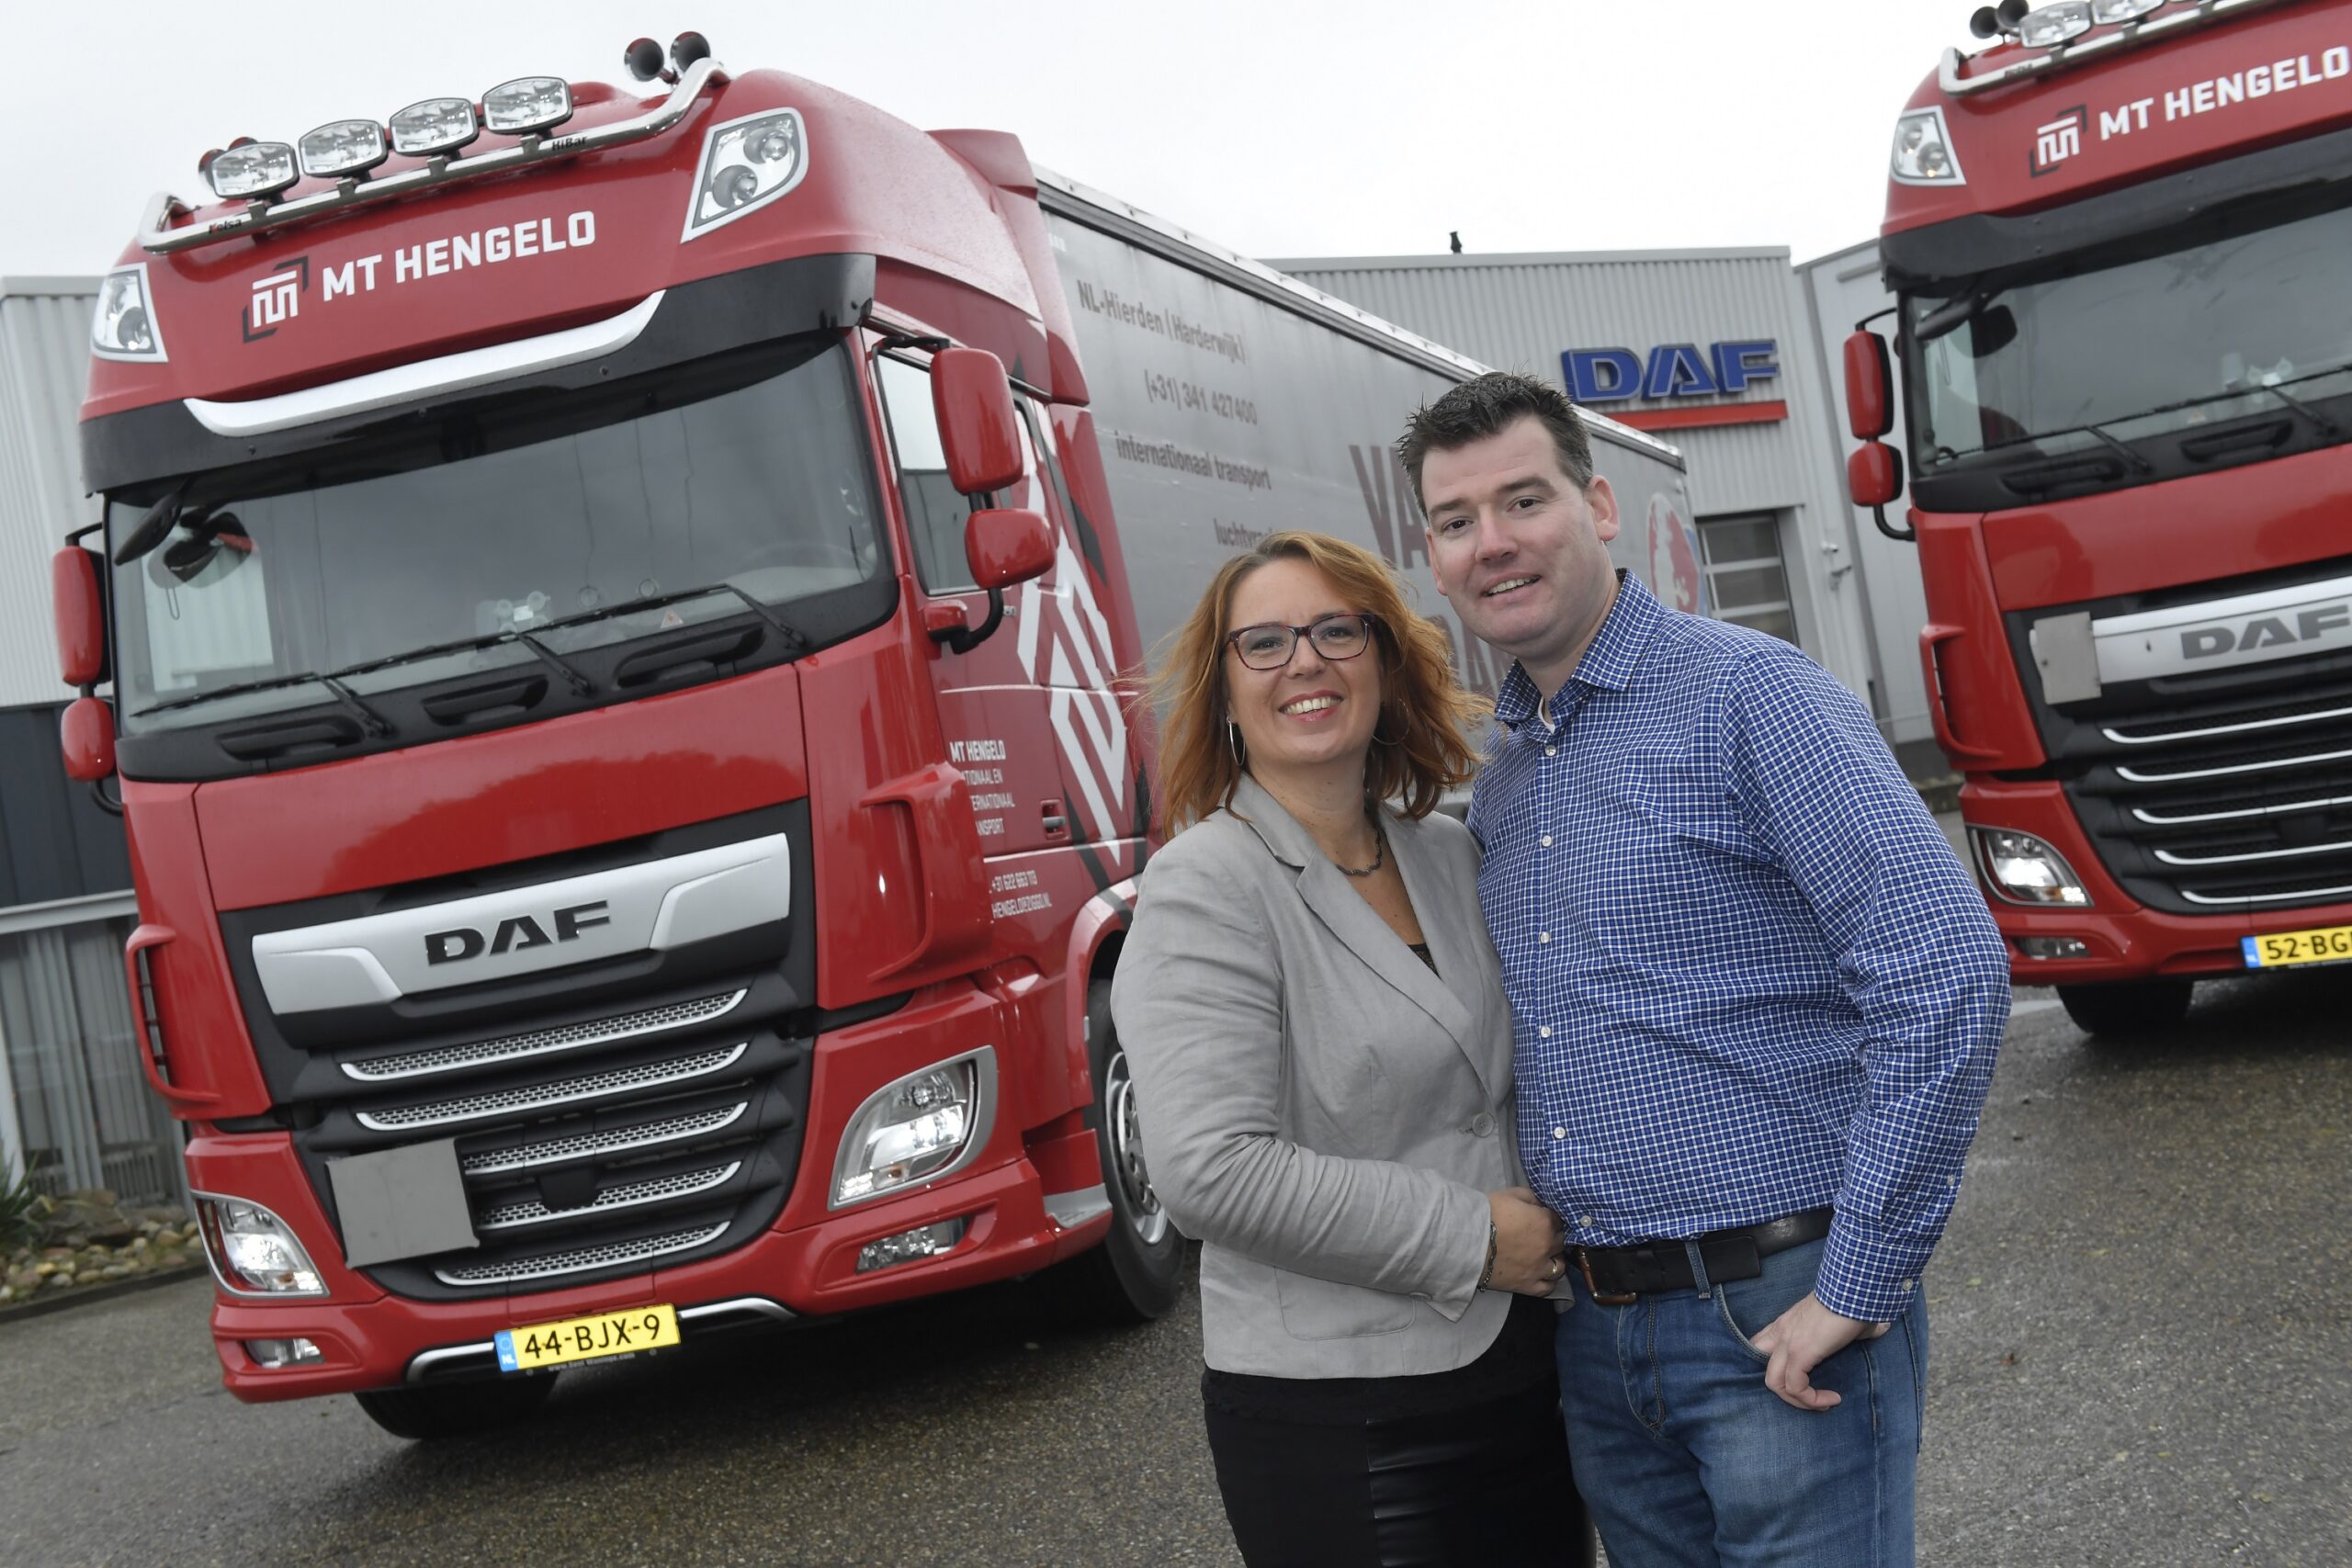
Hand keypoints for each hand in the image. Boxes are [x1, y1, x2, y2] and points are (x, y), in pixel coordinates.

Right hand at [1485, 1187, 1566, 1295]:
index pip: (1558, 1219)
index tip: (1542, 1218)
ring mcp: (1539, 1268)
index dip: (1550, 1218)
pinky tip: (1541, 1274)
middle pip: (1561, 1242)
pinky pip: (1548, 1287)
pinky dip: (1548, 1281)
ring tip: (1543, 1257)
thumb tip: (1541, 1204)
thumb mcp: (1511, 1194)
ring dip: (1554, 1260)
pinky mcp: (1528, 1286)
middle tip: (1541, 1236)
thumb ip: (1532, 1197)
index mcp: (1545, 1222)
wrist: (1467, 1241)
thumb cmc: (1487, 1214)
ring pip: (1559, 1266)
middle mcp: (1548, 1246)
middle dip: (1554, 1237)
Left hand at [1746, 1291, 1893, 1410]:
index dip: (1777, 1369)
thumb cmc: (1854, 1301)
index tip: (1803, 1380)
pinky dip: (1812, 1400)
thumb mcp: (1844, 1320)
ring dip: (1800, 1401)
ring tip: (1824, 1403)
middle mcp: (1782, 1333)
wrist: (1855, 1290)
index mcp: (1788, 1324)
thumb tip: (1877, 1328)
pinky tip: (1833, 1398)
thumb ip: (1851, 1330)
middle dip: (1787, 1392)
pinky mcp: (1799, 1352)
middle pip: (1766, 1370)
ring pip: (1775, 1383)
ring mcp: (1788, 1342)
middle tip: (1813, 1398)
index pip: (1761, 1347)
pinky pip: (1795, 1387)